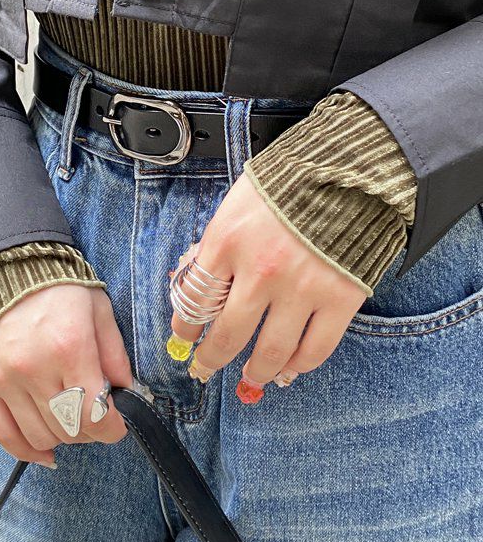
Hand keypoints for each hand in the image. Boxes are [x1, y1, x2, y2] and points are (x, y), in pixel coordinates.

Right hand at [0, 284, 132, 465]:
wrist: (8, 269)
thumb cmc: (58, 289)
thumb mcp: (99, 312)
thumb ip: (115, 355)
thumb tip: (127, 393)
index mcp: (69, 347)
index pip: (95, 413)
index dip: (113, 428)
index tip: (119, 424)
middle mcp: (34, 368)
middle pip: (70, 428)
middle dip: (92, 431)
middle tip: (98, 417)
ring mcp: (4, 379)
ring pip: (41, 436)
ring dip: (64, 438)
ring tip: (72, 421)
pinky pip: (4, 434)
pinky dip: (26, 451)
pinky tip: (45, 452)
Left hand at [169, 172, 365, 401]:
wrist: (355, 166)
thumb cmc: (291, 182)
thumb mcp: (238, 204)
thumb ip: (219, 246)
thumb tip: (199, 286)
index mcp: (227, 241)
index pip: (194, 300)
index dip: (186, 327)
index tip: (186, 337)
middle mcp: (260, 271)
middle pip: (227, 336)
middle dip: (212, 360)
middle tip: (206, 369)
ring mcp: (301, 288)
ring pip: (271, 352)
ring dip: (256, 371)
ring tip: (252, 375)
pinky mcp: (340, 299)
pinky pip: (315, 349)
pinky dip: (300, 366)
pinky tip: (291, 368)